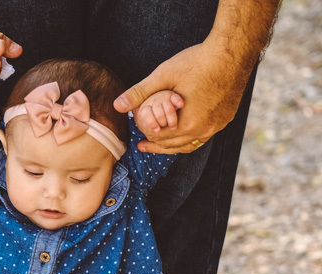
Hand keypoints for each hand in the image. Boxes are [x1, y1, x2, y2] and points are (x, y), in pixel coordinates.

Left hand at [114, 42, 250, 153]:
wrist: (234, 50)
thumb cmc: (197, 61)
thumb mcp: (163, 76)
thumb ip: (139, 93)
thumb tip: (116, 105)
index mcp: (188, 124)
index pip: (159, 138)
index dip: (146, 135)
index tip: (138, 133)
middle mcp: (205, 130)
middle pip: (174, 145)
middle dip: (157, 144)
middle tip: (143, 145)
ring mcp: (218, 125)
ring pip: (191, 144)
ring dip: (174, 144)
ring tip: (161, 143)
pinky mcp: (227, 117)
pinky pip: (205, 135)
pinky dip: (191, 136)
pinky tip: (184, 131)